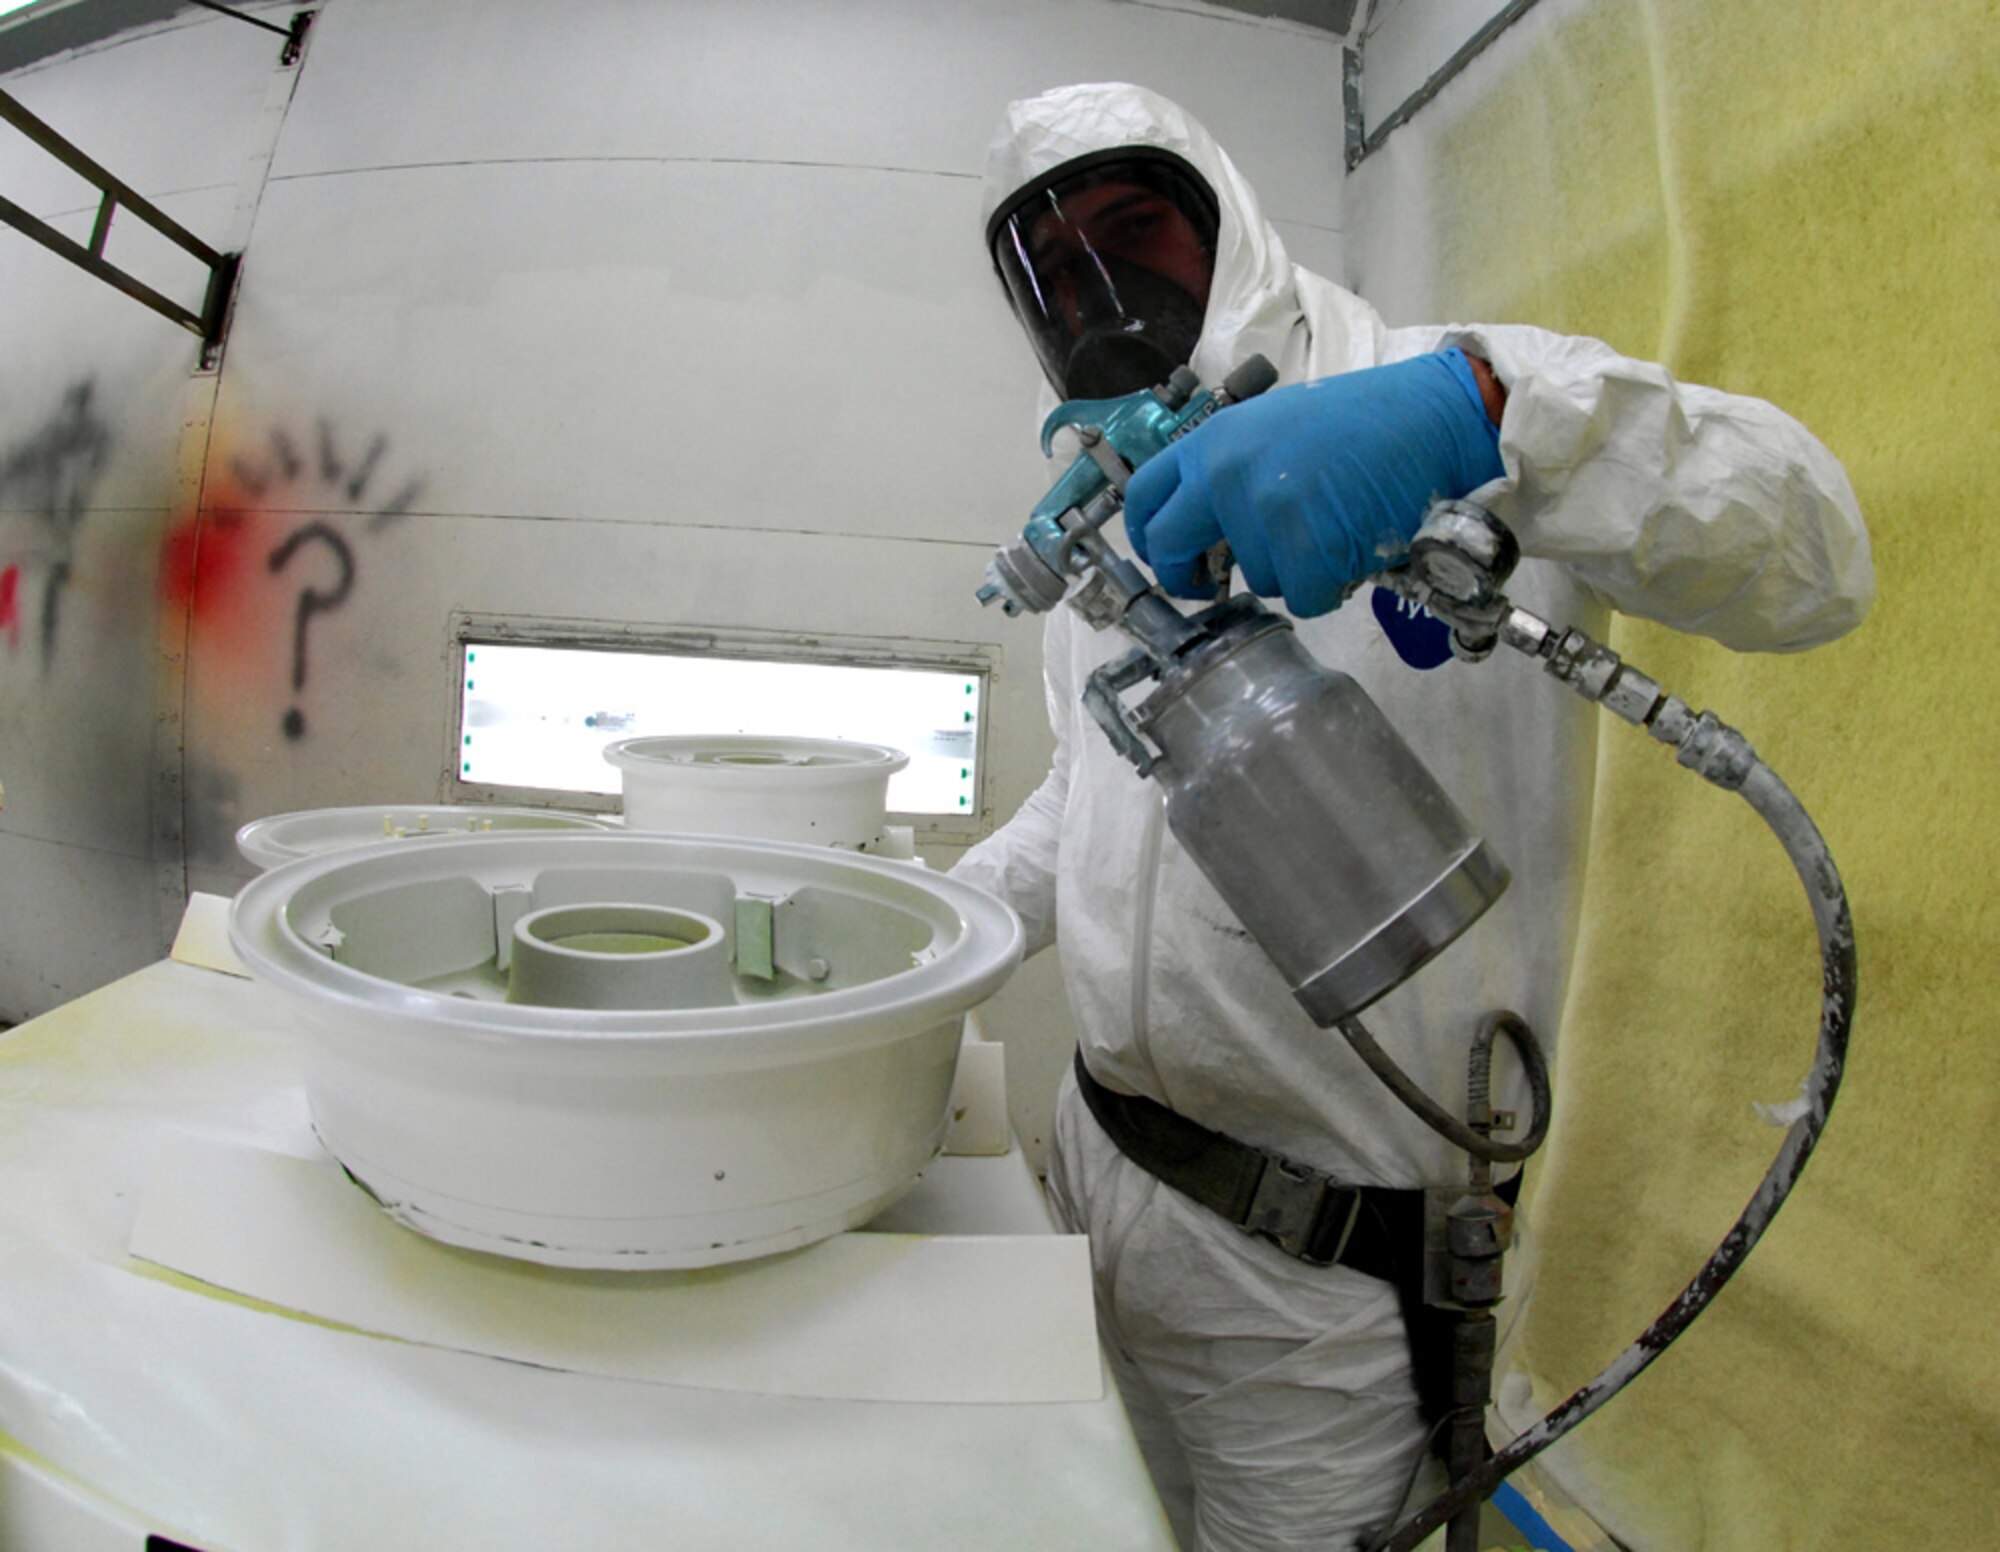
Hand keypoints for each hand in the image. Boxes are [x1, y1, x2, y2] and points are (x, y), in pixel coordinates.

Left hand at [1123, 349, 1505, 617]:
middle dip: (1188, 578)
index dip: (1146, 537)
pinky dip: (1328, 589)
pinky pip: (1302, 599)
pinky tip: (1350, 552)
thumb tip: (1201, 531)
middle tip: (1210, 584)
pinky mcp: (1307, 550)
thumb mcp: (1272, 427)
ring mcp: (1264, 514)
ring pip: (1254, 579)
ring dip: (1290, 571)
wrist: (1428, 419)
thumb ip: (1228, 471)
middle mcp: (1225, 475)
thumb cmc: (1359, 423)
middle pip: (1170, 549)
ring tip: (1329, 530)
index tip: (1161, 556)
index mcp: (1213, 441)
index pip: (1144, 498)